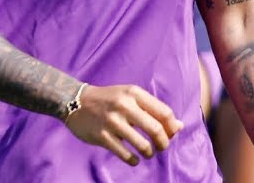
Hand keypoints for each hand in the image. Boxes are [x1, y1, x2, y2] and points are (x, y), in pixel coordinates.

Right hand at [63, 84, 182, 166]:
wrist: (74, 100)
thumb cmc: (109, 99)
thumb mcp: (130, 97)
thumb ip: (153, 110)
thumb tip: (179, 127)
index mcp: (134, 93)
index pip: (164, 113)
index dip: (171, 128)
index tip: (169, 134)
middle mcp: (124, 105)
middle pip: (156, 130)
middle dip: (163, 144)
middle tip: (160, 147)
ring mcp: (112, 121)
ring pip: (142, 145)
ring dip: (149, 153)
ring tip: (146, 153)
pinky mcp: (101, 136)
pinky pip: (125, 155)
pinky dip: (133, 160)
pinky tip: (133, 158)